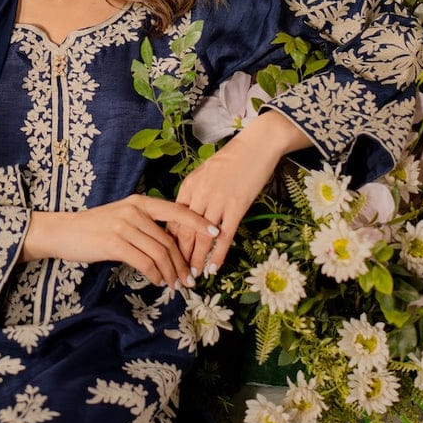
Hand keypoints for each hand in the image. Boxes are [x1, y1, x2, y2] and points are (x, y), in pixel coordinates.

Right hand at [20, 194, 219, 288]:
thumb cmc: (95, 227)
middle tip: (190, 278)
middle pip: (169, 239)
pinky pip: (145, 262)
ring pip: (160, 253)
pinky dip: (155, 275)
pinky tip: (158, 281)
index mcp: (140, 202)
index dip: (198, 222)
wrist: (64, 232)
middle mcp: (134, 210)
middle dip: (183, 261)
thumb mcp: (123, 217)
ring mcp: (124, 226)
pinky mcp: (115, 243)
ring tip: (176, 285)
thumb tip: (171, 243)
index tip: (216, 232)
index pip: (176, 211)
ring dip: (172, 272)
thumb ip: (145, 225)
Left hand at [174, 111, 310, 277]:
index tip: (166, 257)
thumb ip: (195, 192)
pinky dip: (217, 255)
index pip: (173, 219)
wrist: (256, 146)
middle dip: (179, 256)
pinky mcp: (236, 207)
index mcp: (189, 186)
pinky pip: (224, 236)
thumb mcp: (205, 172)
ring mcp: (217, 202)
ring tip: (191, 277)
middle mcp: (199, 195)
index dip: (168, 241)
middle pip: (184, 232)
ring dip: (195, 260)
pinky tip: (213, 268)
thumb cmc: (232, 158)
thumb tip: (187, 214)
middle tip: (175, 274)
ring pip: (201, 237)